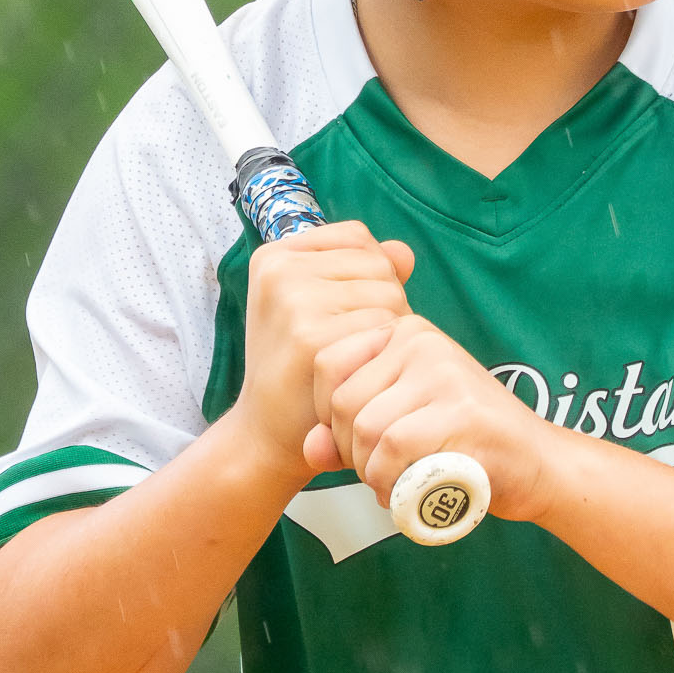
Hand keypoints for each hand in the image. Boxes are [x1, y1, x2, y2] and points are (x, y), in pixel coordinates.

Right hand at [230, 221, 413, 479]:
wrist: (269, 434)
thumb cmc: (301, 368)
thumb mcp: (319, 309)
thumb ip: (362, 273)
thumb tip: (404, 252)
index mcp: (276, 255)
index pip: (359, 238)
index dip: (371, 276)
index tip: (343, 315)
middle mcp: (280, 269)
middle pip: (379, 264)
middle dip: (384, 304)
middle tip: (352, 347)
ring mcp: (293, 300)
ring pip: (389, 293)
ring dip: (389, 331)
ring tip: (356, 360)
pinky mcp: (312, 335)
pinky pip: (386, 327)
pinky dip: (385, 354)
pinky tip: (359, 375)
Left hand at [306, 315, 558, 522]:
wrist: (537, 464)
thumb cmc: (463, 444)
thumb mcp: (397, 429)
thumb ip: (349, 435)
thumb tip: (309, 447)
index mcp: (404, 332)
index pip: (327, 364)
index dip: (327, 417)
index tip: (355, 446)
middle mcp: (422, 339)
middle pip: (343, 401)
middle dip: (350, 451)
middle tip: (379, 473)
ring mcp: (443, 369)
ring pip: (366, 426)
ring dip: (370, 471)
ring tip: (395, 483)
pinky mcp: (461, 407)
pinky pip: (394, 446)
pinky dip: (391, 480)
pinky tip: (409, 491)